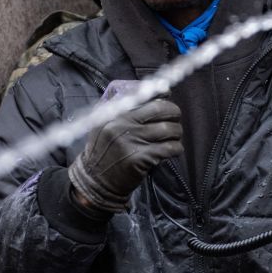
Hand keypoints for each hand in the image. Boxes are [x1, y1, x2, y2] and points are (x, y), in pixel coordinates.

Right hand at [68, 97, 182, 212]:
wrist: (95, 181)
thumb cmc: (103, 151)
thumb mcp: (102, 124)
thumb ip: (120, 108)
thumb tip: (151, 92)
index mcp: (112, 113)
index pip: (141, 93)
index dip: (159, 91)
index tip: (167, 94)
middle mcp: (121, 124)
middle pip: (160, 108)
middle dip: (174, 112)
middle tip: (174, 118)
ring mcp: (131, 141)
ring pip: (169, 128)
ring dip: (177, 132)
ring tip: (173, 137)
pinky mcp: (141, 157)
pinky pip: (170, 148)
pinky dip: (176, 148)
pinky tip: (172, 150)